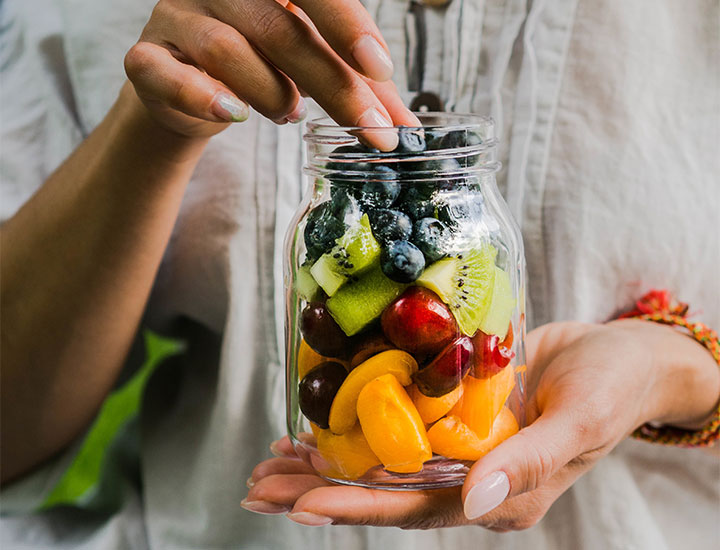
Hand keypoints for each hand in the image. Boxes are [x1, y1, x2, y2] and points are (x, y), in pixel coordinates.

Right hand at [124, 0, 417, 143]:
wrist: (187, 84)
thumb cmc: (261, 63)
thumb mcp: (313, 66)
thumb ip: (358, 88)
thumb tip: (407, 129)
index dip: (347, 25)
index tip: (381, 69)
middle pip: (280, 28)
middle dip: (332, 84)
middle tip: (371, 128)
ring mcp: (178, 15)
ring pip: (229, 50)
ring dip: (272, 94)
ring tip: (290, 113)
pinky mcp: (147, 58)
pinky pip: (167, 73)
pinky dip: (202, 95)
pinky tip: (234, 114)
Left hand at [243, 320, 718, 529]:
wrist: (626, 356)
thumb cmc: (613, 387)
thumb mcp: (579, 422)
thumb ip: (525, 462)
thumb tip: (472, 501)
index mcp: (502, 496)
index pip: (417, 509)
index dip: (358, 506)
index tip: (300, 502)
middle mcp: (474, 482)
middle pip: (386, 495)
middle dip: (321, 491)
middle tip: (259, 488)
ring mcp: (463, 451)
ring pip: (383, 466)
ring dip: (326, 465)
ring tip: (269, 464)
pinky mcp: (456, 418)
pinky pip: (397, 431)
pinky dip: (355, 431)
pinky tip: (315, 430)